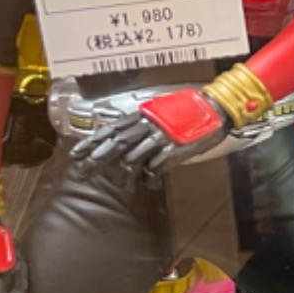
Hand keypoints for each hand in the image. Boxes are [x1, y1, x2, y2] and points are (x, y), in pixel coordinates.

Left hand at [74, 87, 229, 180]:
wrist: (217, 110)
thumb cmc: (191, 112)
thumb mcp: (163, 115)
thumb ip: (145, 125)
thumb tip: (130, 140)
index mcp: (144, 114)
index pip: (111, 128)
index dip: (93, 141)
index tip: (76, 152)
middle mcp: (149, 124)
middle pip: (117, 141)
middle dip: (98, 157)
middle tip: (83, 170)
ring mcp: (161, 136)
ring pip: (134, 155)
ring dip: (125, 170)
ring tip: (119, 182)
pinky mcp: (174, 149)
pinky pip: (156, 166)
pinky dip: (151, 175)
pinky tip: (150, 182)